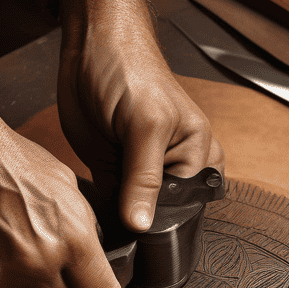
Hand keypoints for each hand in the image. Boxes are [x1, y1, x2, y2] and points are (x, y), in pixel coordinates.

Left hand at [58, 0, 224, 231]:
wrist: (90, 49)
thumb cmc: (131, 71)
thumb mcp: (145, 126)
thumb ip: (144, 180)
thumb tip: (142, 226)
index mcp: (198, 160)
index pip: (185, 213)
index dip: (162, 228)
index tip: (140, 238)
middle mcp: (173, 172)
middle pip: (160, 219)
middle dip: (140, 227)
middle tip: (120, 224)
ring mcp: (140, 176)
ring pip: (133, 217)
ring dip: (118, 221)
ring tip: (106, 212)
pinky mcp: (113, 176)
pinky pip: (110, 208)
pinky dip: (102, 213)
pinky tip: (94, 209)